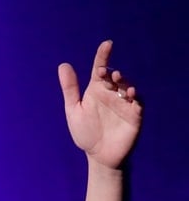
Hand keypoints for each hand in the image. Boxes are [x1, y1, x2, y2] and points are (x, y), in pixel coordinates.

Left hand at [58, 40, 142, 168]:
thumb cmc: (86, 132)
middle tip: (107, 73)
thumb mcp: (74, 110)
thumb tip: (63, 64)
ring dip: (124, 82)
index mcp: (97, 90)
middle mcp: (112, 93)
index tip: (106, 44)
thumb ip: (70, 89)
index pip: (101, 69)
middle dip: (112, 73)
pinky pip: (137, 103)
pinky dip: (134, 97)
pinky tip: (129, 94)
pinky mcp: (134, 115)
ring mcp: (124, 103)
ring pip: (127, 87)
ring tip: (117, 80)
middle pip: (114, 77)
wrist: (98, 155)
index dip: (103, 56)